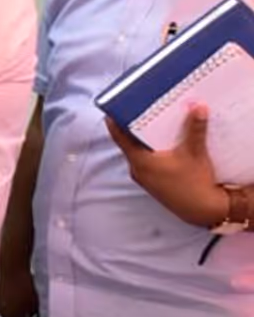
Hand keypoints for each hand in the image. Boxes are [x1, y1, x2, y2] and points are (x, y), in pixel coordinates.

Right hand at [0, 264, 38, 316]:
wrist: (12, 266)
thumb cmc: (24, 285)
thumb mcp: (33, 304)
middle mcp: (3, 313)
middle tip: (36, 316)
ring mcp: (1, 304)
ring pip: (13, 316)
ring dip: (22, 314)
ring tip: (32, 305)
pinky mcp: (1, 295)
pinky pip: (10, 307)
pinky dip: (18, 306)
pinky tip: (25, 296)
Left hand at [106, 106, 227, 227]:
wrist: (203, 210)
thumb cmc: (195, 182)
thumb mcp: (195, 152)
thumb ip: (194, 128)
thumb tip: (197, 106)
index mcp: (140, 161)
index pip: (119, 136)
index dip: (115, 120)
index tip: (113, 106)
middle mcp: (137, 169)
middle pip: (130, 142)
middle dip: (135, 125)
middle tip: (140, 107)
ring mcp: (144, 177)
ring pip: (140, 152)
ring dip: (146, 138)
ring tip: (154, 120)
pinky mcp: (153, 182)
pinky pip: (147, 160)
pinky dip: (153, 150)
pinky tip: (165, 141)